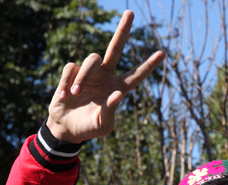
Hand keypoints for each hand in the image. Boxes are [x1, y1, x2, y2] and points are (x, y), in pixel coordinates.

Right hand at [47, 10, 164, 142]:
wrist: (66, 127)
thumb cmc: (88, 128)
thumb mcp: (102, 126)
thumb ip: (111, 112)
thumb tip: (117, 94)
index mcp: (118, 88)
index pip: (136, 75)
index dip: (148, 65)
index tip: (162, 53)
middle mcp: (106, 76)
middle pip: (115, 48)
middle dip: (122, 31)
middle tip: (130, 13)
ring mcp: (89, 73)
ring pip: (91, 59)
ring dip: (83, 76)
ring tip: (75, 94)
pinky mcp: (72, 72)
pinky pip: (72, 68)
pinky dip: (68, 82)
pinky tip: (65, 96)